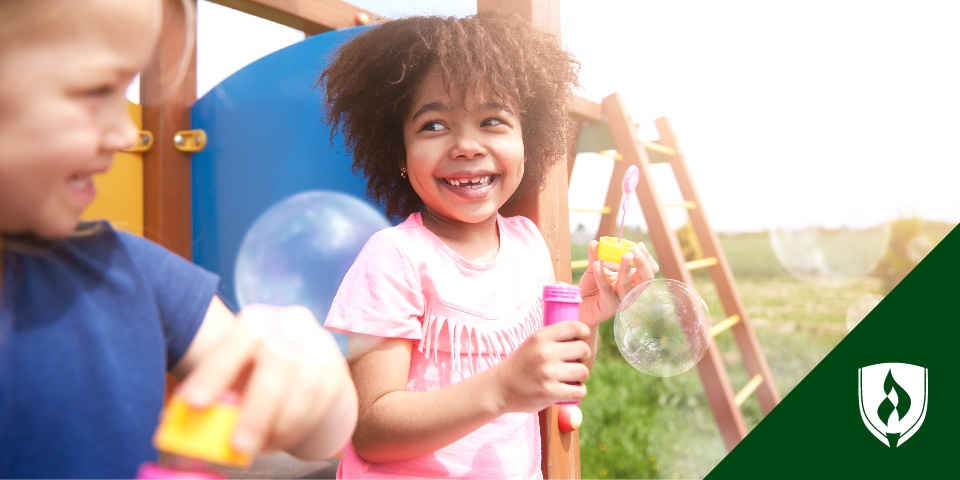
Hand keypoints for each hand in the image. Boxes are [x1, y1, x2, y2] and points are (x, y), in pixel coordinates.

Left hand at [175, 304, 354, 457]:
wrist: (302, 361)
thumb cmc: (254, 373)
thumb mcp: (232, 376)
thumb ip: (215, 395)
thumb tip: (182, 425)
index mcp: (255, 322)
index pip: (233, 344)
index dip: (213, 373)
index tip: (193, 403)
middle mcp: (290, 325)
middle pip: (276, 365)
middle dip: (257, 411)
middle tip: (239, 446)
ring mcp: (318, 345)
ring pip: (304, 389)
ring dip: (281, 426)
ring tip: (258, 447)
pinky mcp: (336, 370)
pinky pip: (321, 404)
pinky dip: (298, 428)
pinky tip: (279, 439)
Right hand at [492, 321, 591, 412]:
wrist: (500, 388)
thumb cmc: (522, 364)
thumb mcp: (533, 343)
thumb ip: (554, 338)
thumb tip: (583, 334)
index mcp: (540, 336)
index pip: (575, 327)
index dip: (583, 334)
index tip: (581, 341)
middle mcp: (544, 352)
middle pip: (583, 350)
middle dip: (583, 357)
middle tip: (574, 363)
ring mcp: (547, 373)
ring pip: (583, 372)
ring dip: (581, 376)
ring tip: (571, 378)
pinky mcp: (550, 392)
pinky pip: (579, 391)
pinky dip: (578, 392)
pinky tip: (570, 390)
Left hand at [579, 240, 658, 324]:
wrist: (579, 306)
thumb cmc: (591, 288)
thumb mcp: (594, 268)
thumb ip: (595, 256)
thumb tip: (595, 242)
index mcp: (633, 281)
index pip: (649, 270)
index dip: (647, 258)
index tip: (638, 245)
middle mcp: (631, 291)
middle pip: (646, 278)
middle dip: (642, 263)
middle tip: (633, 251)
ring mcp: (622, 300)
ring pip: (627, 285)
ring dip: (626, 269)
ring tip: (624, 255)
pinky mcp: (610, 307)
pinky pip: (607, 289)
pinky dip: (601, 276)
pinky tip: (597, 264)